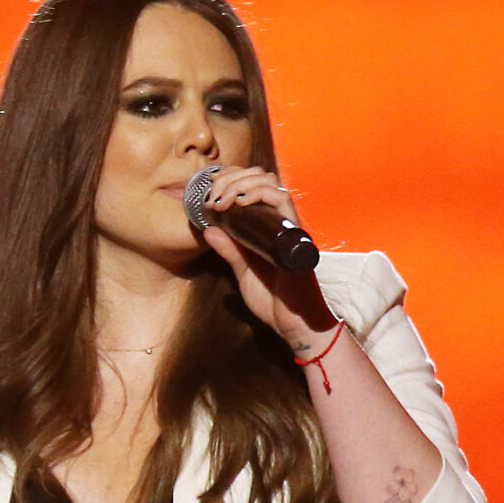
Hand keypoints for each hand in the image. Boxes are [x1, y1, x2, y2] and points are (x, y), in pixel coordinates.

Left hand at [197, 165, 336, 351]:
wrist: (293, 324)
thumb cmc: (273, 300)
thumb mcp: (243, 271)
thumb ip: (229, 250)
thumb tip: (209, 229)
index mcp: (268, 227)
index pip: (254, 187)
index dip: (232, 178)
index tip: (210, 188)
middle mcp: (281, 221)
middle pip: (262, 178)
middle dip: (232, 178)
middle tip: (212, 195)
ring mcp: (289, 226)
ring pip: (271, 185)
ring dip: (241, 184)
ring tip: (221, 200)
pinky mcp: (295, 235)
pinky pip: (282, 203)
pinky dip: (260, 195)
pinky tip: (240, 202)